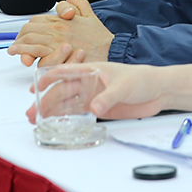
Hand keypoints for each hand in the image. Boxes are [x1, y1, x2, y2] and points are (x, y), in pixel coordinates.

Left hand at [10, 0, 114, 65]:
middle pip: (30, 30)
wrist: (112, 49)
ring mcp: (58, 41)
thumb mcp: (90, 16)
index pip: (37, 21)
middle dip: (21, 38)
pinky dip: (30, 55)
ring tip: (14, 51)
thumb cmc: (101, 37)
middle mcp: (58, 29)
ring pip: (32, 40)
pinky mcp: (60, 54)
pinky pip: (40, 53)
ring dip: (20, 46)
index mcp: (62, 21)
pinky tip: (25, 58)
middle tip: (16, 46)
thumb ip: (79, 4)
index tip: (24, 36)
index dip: (28, 29)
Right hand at [26, 62, 191, 122]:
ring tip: (36, 120)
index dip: (49, 77)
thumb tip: (93, 107)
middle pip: (61, 91)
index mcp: (92, 69)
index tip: (36, 87)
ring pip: (66, 102)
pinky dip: (64, 116)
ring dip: (51, 110)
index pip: (65, 71)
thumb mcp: (124, 86)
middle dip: (45, 100)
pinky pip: (77, 112)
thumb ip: (108, 97)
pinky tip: (53, 122)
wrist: (158, 91)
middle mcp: (89, 82)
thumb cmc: (143, 79)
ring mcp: (92, 95)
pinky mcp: (98, 108)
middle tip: (32, 112)